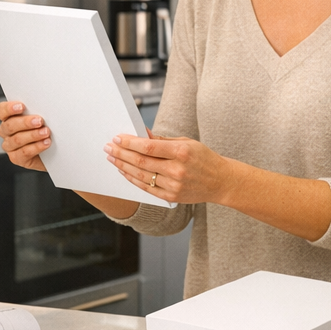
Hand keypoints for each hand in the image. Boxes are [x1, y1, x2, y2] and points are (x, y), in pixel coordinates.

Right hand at [0, 100, 49, 171]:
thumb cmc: (45, 131)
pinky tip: (45, 143)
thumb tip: (43, 105)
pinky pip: (23, 152)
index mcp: (8, 118)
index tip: (22, 106)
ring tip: (46, 132)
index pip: (1, 111)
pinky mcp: (16, 158)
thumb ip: (36, 111)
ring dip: (33, 135)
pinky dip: (36, 147)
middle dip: (25, 122)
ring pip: (16, 139)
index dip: (8, 108)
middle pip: (9, 126)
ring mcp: (10, 146)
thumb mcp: (40, 118)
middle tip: (39, 121)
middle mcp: (6, 132)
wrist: (53, 152)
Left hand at [104, 132, 231, 202]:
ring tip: (112, 159)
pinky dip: (133, 179)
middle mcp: (177, 170)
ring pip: (141, 175)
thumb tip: (140, 132)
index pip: (148, 147)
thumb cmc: (203, 158)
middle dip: (121, 154)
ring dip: (123, 166)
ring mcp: (174, 185)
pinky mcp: (172, 197)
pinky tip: (123, 171)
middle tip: (108, 147)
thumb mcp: (186, 142)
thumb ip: (161, 140)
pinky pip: (146, 188)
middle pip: (141, 161)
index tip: (117, 138)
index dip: (130, 143)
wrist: (222, 181)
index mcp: (181, 152)